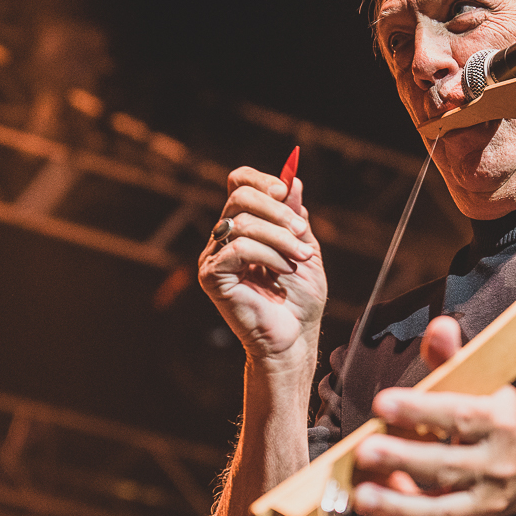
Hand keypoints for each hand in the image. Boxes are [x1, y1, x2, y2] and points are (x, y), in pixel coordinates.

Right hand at [198, 164, 325, 367]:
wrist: (295, 336)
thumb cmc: (300, 299)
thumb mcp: (304, 248)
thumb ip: (295, 216)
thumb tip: (290, 179)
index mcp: (244, 226)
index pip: (239, 184)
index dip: (261, 180)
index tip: (285, 191)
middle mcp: (224, 237)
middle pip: (239, 196)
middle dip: (276, 209)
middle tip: (301, 231)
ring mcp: (214, 256)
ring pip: (243, 223)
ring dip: (280, 238)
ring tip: (301, 259)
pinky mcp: (211, 276)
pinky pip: (238, 249)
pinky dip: (268, 256)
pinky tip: (284, 271)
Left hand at [351, 316, 515, 515]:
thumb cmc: (496, 417)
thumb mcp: (483, 384)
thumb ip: (454, 358)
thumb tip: (439, 327)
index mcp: (502, 421)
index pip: (459, 415)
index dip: (420, 410)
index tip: (382, 403)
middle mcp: (499, 463)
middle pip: (448, 463)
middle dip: (404, 458)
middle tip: (363, 449)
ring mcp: (489, 500)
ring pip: (443, 505)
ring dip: (399, 502)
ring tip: (362, 494)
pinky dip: (407, 514)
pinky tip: (378, 500)